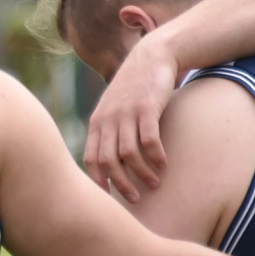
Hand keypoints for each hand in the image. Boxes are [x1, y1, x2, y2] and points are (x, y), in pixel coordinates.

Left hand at [83, 36, 180, 201]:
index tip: (108, 197)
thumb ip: (109, 132)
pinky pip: (149, 139)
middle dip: (120, 183)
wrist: (151, 57)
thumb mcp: (114, 109)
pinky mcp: (147, 107)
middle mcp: (108, 118)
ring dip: (141, 173)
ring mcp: (127, 112)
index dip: (98, 180)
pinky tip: (164, 165)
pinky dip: (155, 156)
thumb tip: (111, 164)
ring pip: (128, 153)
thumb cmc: (134, 88)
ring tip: (153, 184)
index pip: (90, 158)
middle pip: (108, 161)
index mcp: (97, 122)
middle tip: (134, 198)